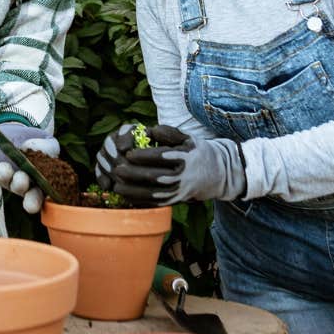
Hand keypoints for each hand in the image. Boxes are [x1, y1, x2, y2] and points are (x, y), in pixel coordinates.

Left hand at [0, 123, 58, 213]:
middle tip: (21, 178)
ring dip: (4, 176)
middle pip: (20, 189)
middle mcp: (20, 183)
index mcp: (39, 181)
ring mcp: (5, 177)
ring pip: (3, 180)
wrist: (16, 132)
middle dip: (20, 185)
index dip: (34, 201)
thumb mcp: (48, 142)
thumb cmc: (36, 142)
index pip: (38, 196)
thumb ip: (48, 147)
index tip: (32, 204)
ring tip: (4, 167)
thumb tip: (34, 148)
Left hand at [95, 124, 246, 204]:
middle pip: (154, 177)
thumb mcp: (187, 138)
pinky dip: (139, 201)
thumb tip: (150, 130)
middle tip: (117, 170)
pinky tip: (126, 196)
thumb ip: (168, 133)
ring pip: (153, 193)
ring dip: (133, 191)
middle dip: (133, 174)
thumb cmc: (196, 151)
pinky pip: (155, 203)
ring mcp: (179, 191)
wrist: (217, 174)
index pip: (161, 157)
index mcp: (185, 157)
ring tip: (116, 185)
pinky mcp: (175, 201)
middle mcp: (182, 176)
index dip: (143, 156)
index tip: (128, 153)